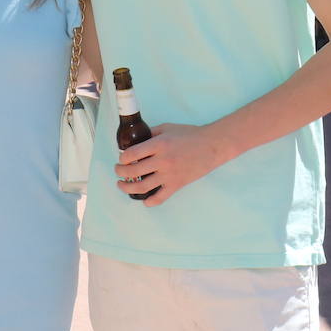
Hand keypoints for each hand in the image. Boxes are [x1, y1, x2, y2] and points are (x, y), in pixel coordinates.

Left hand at [114, 123, 233, 205]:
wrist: (212, 145)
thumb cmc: (190, 135)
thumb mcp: (167, 128)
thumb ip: (150, 133)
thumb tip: (134, 140)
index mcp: (159, 144)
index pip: (132, 154)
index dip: (122, 158)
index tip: (121, 158)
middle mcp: (162, 160)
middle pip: (133, 171)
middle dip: (120, 172)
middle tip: (118, 171)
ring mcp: (169, 175)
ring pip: (142, 187)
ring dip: (127, 188)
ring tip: (123, 185)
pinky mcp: (177, 185)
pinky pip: (160, 198)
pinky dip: (149, 202)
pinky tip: (144, 200)